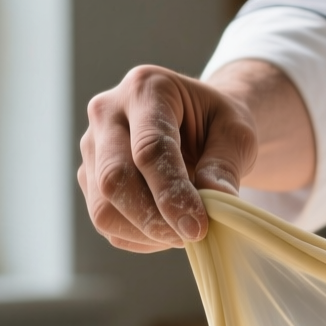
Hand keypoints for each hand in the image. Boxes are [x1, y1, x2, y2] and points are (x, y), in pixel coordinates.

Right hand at [78, 60, 312, 251]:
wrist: (197, 123)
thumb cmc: (217, 124)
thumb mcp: (236, 133)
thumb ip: (225, 164)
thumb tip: (215, 199)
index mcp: (146, 88)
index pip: (149, 148)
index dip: (172, 193)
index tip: (197, 226)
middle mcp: (107, 113)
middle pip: (115, 178)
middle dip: (154, 218)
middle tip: (192, 236)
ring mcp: (91, 147)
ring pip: (103, 207)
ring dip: (146, 232)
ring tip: (184, 231)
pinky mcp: (89, 178)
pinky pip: (106, 222)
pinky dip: (139, 237)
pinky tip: (167, 229)